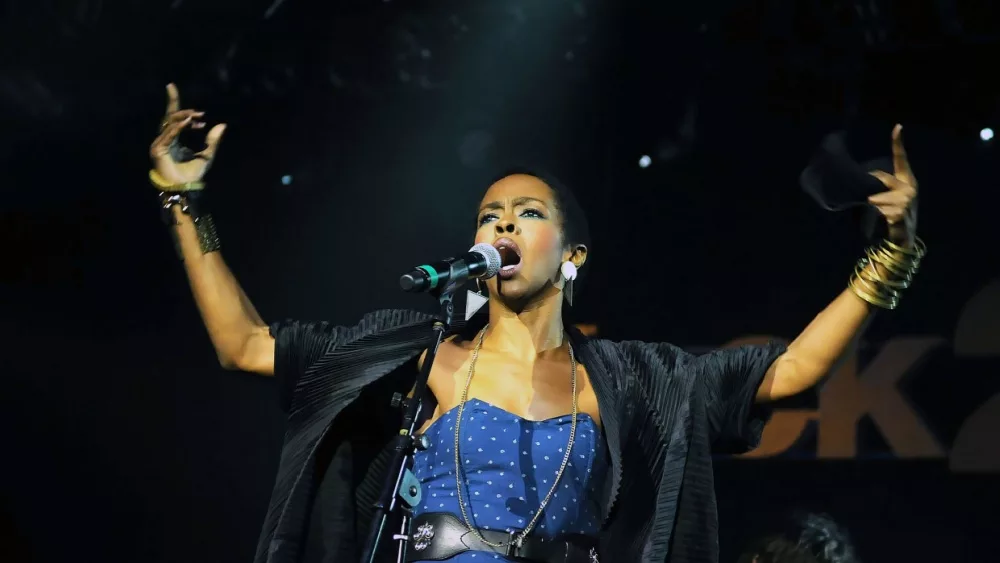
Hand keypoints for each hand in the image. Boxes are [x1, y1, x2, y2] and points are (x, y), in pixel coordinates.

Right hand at [149, 83, 226, 185]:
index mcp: (173, 139)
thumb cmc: (193, 174)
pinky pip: (168, 135)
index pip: (173, 119)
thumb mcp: (206, 154)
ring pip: (169, 123)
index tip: (202, 114)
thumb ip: (213, 140)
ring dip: (183, 118)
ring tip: (196, 116)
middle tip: (200, 112)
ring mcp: (159, 143)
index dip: (184, 110)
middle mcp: (165, 139)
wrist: (185, 187)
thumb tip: (223, 125)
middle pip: (169, 117)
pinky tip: (187, 123)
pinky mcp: (158, 149)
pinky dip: (178, 128)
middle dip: (182, 109)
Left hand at [869, 124, 917, 245]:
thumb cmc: (894, 212)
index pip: (901, 158)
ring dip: (873, 206)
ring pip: (876, 198)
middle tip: (874, 201)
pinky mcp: (900, 213)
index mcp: (908, 180)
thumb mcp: (889, 195)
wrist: (904, 234)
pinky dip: (878, 215)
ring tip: (882, 213)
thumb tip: (866, 176)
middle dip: (871, 189)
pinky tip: (886, 220)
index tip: (897, 127)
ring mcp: (907, 201)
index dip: (898, 143)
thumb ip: (882, 184)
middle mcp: (910, 187)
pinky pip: (879, 210)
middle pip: (880, 179)